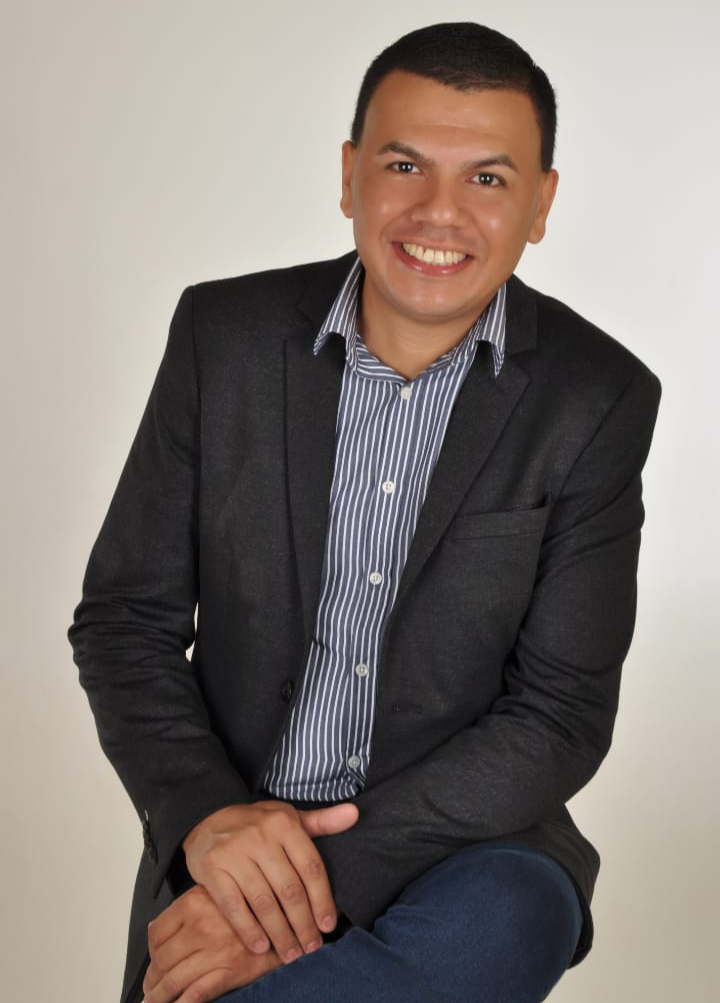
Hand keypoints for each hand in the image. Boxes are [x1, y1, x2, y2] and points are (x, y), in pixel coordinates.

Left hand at [143, 884, 285, 1002]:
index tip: (153, 964)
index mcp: (196, 901)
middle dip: (153, 980)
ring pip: (173, 979)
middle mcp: (202, 924)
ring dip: (159, 997)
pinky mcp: (230, 971)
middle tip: (150, 990)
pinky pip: (195, 994)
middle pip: (162, 958)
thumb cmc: (254, 908)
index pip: (157, 932)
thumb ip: (192, 907)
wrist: (291, 922)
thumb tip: (157, 928)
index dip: (151, 953)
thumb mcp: (220, 895)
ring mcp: (215, 949)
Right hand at [182, 799, 358, 963]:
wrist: (207, 819)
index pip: (311, 868)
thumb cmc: (257, 824)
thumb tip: (355, 814)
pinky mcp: (211, 869)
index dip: (323, 900)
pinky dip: (249, 929)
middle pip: (289, 889)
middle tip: (311, 948)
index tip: (329, 925)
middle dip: (303, 924)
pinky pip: (234, 906)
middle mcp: (260, 836)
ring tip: (290, 953)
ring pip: (264, 902)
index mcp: (284, 823)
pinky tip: (261, 945)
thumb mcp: (289, 817)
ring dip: (280, 932)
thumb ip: (323, 821)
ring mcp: (234, 852)